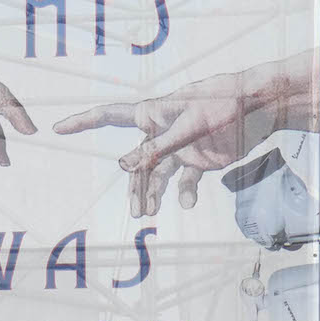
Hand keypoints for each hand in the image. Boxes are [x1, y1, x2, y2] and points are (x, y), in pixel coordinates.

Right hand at [54, 55, 315, 216]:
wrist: (261, 108)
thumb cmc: (224, 104)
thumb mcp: (190, 126)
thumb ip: (157, 149)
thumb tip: (122, 167)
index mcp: (154, 114)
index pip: (111, 116)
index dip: (84, 122)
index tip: (58, 128)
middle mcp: (162, 132)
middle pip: (136, 163)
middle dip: (134, 186)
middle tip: (137, 212)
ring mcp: (179, 147)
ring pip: (156, 176)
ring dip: (152, 195)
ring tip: (148, 215)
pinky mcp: (198, 160)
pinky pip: (184, 182)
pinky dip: (185, 195)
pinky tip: (188, 206)